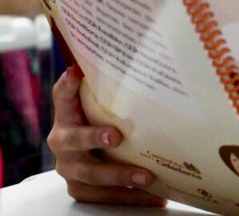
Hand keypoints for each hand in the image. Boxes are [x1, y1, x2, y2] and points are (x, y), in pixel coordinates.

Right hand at [48, 66, 164, 206]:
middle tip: (116, 136)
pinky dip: (129, 196)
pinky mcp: (81, 189)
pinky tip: (153, 195)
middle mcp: (63, 142)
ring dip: (119, 176)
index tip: (76, 73)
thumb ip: (115, 91)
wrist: (89, 157)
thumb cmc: (102, 123)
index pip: (63, 97)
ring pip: (90, 175)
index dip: (68, 86)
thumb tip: (149, 64)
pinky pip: (103, 196)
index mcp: (67, 117)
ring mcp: (70, 168)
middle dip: (94, 138)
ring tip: (146, 176)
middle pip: (74, 140)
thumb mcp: (105, 107)